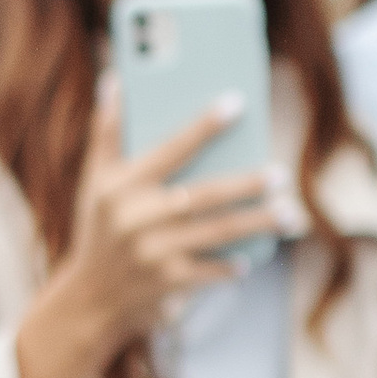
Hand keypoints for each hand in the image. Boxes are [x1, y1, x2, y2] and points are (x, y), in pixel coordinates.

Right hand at [11, 81, 284, 377]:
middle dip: (247, 183)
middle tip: (280, 173)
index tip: (237, 103)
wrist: (88, 297)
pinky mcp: (167, 283)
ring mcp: (154, 253)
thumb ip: (105, 132)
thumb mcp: (93, 181)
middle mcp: (137, 219)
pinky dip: (230, 266)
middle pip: (205, 195)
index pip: (171, 149)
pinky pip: (209, 270)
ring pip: (217, 232)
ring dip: (256, 223)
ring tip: (288, 213)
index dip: (204, 126)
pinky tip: (251, 258)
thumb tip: (113, 80)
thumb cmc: (98, 228)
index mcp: (121, 186)